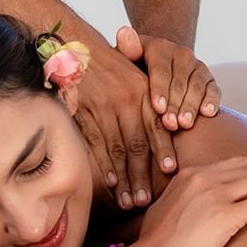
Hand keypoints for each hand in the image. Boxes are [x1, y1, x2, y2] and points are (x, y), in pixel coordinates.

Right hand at [75, 42, 175, 210]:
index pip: (156, 124)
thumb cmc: (110, 66)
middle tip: (147, 200)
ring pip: (117, 148)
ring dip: (125, 178)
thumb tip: (169, 130)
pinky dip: (104, 164)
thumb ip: (149, 101)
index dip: (164, 149)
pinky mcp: (83, 111)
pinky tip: (111, 182)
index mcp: (142, 91)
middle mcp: (126, 99)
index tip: (170, 171)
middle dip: (143, 175)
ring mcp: (104, 106)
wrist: (76, 45)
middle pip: (138, 144)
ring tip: (130, 201)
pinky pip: (96, 143)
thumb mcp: (134, 76)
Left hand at [117, 27, 220, 132]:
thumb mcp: (127, 57)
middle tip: (169, 123)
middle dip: (174, 104)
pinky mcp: (209, 78)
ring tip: (185, 123)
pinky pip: (213, 89)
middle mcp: (181, 54)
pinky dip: (212, 100)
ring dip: (191, 106)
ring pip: (196, 86)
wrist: (159, 64)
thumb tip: (123, 32)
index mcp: (159, 47)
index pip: (160, 69)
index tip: (158, 108)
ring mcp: (197, 65)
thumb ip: (127, 48)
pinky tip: (207, 113)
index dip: (160, 89)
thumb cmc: (136, 66)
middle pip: (179, 81)